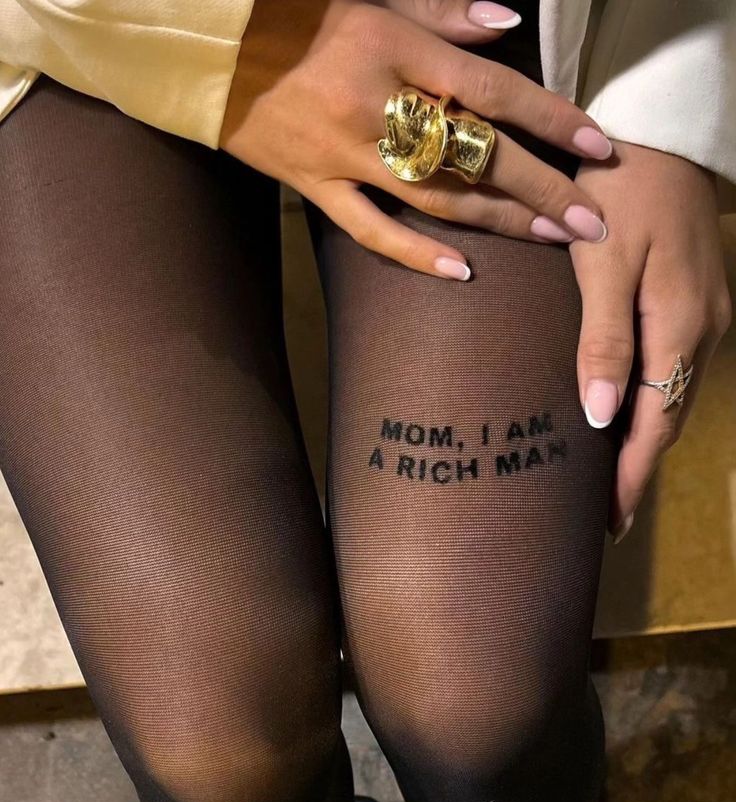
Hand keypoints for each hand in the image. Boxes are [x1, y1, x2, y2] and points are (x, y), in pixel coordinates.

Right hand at [220, 0, 611, 280]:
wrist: (207, 50)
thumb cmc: (291, 15)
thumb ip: (441, 14)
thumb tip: (508, 27)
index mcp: (394, 50)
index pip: (492, 90)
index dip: (550, 119)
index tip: (596, 148)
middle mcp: (376, 107)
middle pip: (475, 155)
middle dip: (541, 188)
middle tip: (591, 221)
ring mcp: (344, 155)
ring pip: (435, 198)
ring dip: (499, 222)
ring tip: (551, 240)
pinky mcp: (314, 187)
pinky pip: (370, 230)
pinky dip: (415, 254)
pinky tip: (462, 273)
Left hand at [570, 141, 731, 539]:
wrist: (661, 141)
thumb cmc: (620, 196)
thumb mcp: (604, 264)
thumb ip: (603, 339)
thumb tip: (599, 415)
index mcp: (680, 328)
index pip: (655, 422)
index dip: (630, 474)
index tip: (608, 521)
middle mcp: (702, 331)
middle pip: (667, 417)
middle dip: (636, 467)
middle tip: (604, 512)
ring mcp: (704, 317)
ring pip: (671, 395)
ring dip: (643, 438)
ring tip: (607, 475)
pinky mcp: (693, 303)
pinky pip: (671, 368)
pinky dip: (649, 402)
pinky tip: (625, 413)